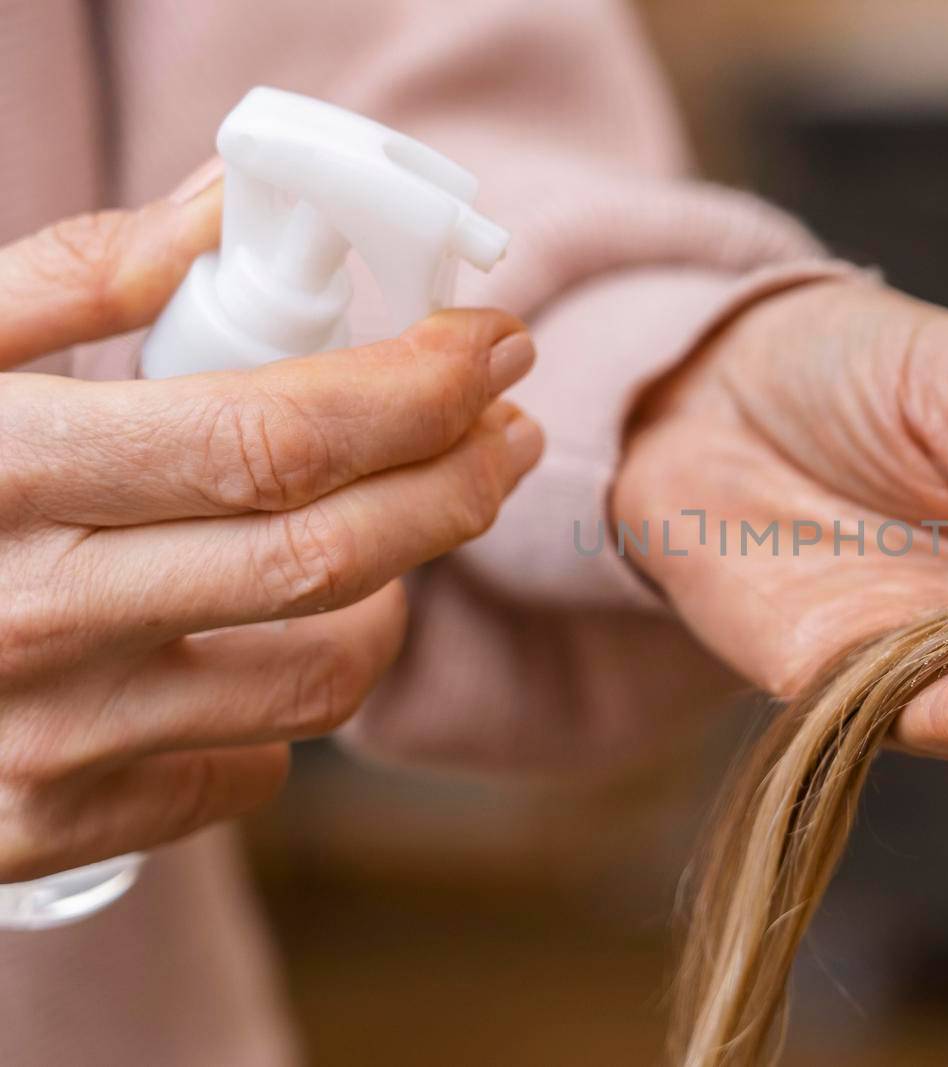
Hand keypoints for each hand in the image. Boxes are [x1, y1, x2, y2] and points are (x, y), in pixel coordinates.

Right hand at [0, 176, 541, 878]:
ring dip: (390, 593)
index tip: (492, 347)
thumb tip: (230, 208)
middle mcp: (29, 621)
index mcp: (0, 472)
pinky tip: (252, 639)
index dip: (417, 389)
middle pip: (329, 558)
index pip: (275, 436)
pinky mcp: (56, 825)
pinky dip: (284, 700)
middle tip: (504, 432)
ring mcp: (44, 743)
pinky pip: (253, 769)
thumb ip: (75, 274)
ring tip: (381, 532)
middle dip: (458, 482)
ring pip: (323, 675)